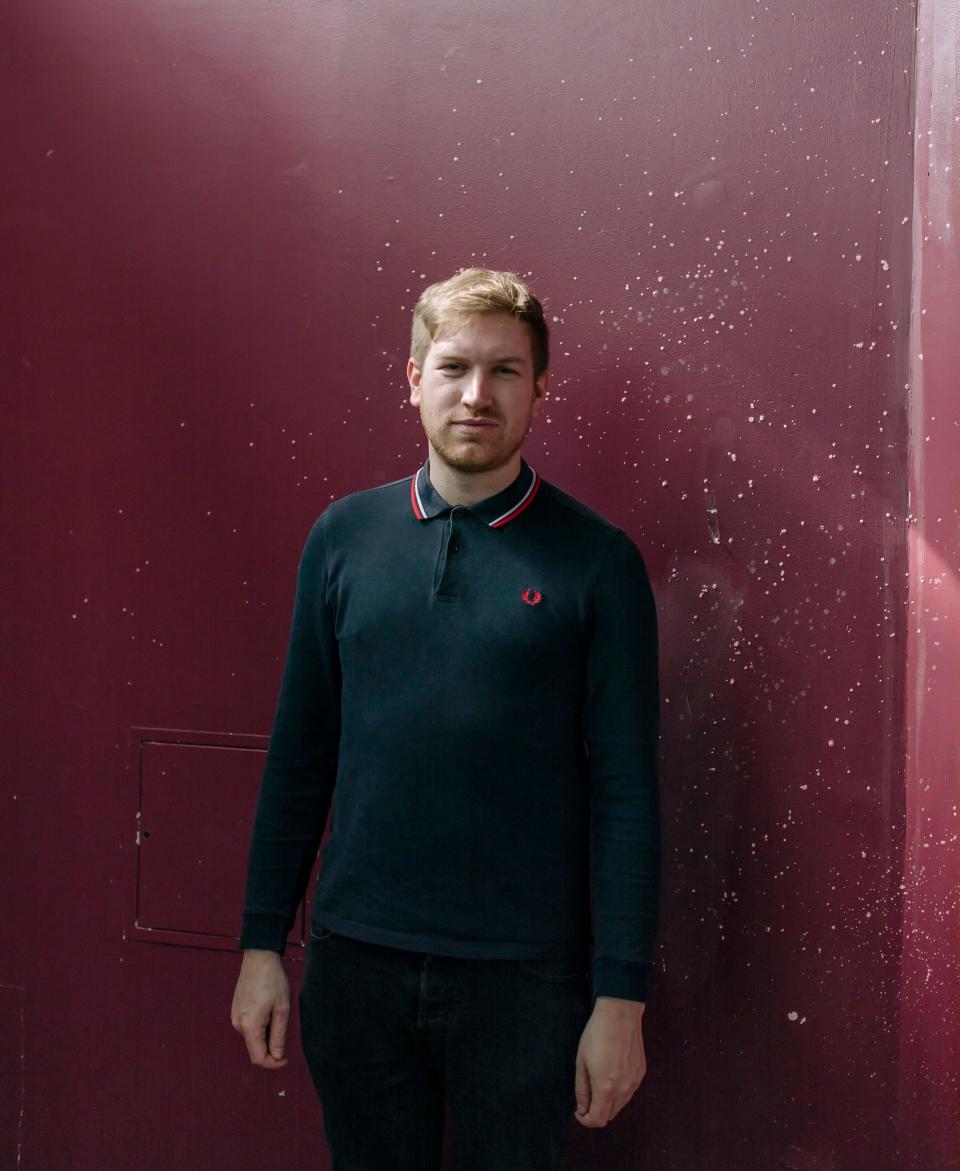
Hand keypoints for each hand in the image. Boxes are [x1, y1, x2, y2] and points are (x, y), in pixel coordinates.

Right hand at [230, 949, 290, 1068]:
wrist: (259, 957)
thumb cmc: (273, 980)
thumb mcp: (282, 1008)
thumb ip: (278, 1035)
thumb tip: (277, 1057)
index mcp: (250, 1026)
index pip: (258, 1058)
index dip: (273, 1063)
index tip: (286, 1059)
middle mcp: (238, 1024)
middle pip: (255, 1048)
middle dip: (271, 1047)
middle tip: (284, 1028)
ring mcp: (235, 1016)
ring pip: (252, 1037)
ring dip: (266, 1034)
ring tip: (277, 1013)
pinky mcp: (236, 1010)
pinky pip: (249, 1026)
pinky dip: (260, 1026)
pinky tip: (268, 1009)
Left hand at [573, 997, 645, 1126]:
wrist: (620, 1013)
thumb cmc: (597, 1034)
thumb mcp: (581, 1061)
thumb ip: (582, 1089)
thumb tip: (583, 1108)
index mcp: (606, 1088)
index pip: (598, 1119)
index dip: (586, 1120)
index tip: (579, 1111)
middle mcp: (624, 1089)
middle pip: (610, 1115)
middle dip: (597, 1110)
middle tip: (587, 1095)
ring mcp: (635, 1082)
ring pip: (620, 1104)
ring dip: (608, 1101)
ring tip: (598, 1080)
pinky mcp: (641, 1073)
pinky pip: (629, 1091)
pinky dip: (619, 1090)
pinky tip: (612, 1071)